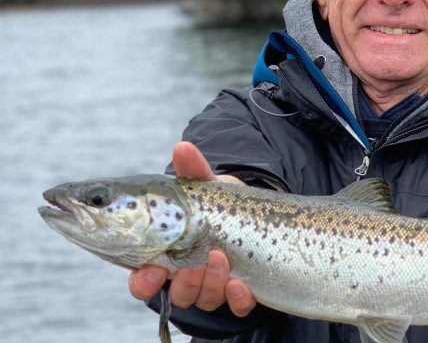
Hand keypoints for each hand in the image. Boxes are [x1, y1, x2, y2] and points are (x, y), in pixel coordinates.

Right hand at [128, 142, 256, 316]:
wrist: (257, 213)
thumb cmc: (220, 202)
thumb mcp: (207, 185)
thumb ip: (194, 170)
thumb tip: (183, 147)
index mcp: (167, 253)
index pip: (143, 278)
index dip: (142, 282)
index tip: (149, 271)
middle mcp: (187, 274)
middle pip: (174, 294)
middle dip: (181, 284)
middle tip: (188, 265)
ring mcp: (215, 284)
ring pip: (204, 299)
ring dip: (210, 283)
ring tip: (220, 258)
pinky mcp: (242, 292)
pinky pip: (237, 307)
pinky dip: (237, 299)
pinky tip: (241, 284)